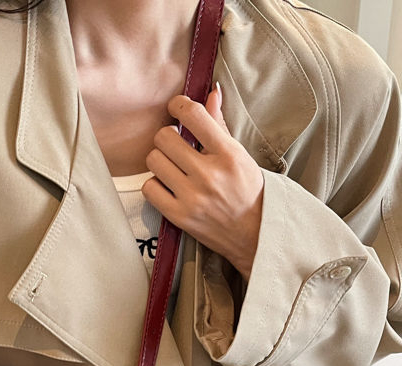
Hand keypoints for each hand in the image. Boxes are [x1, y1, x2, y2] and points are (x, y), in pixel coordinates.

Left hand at [142, 84, 263, 279]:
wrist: (254, 234)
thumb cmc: (248, 191)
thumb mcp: (240, 155)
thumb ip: (220, 126)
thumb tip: (210, 93)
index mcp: (228, 154)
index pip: (193, 115)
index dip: (178, 105)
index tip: (176, 108)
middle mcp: (208, 174)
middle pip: (164, 138)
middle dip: (167, 137)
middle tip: (175, 144)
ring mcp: (191, 197)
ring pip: (153, 161)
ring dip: (159, 160)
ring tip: (171, 166)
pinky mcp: (178, 216)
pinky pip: (149, 188)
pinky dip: (154, 184)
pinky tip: (166, 185)